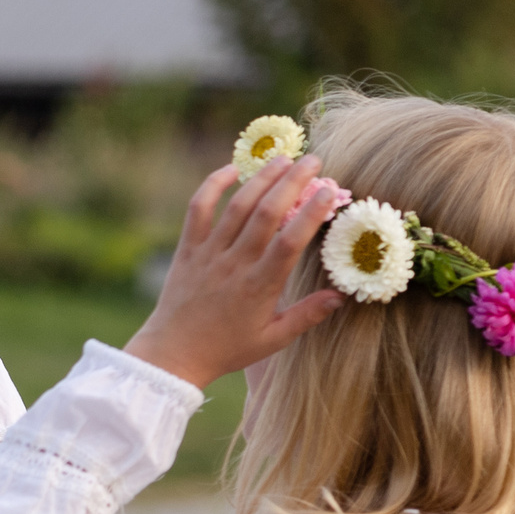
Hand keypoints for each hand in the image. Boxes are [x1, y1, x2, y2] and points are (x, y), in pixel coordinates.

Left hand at [123, 156, 346, 388]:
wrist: (174, 354)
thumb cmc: (227, 349)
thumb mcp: (272, 339)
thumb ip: (308, 315)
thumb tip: (341, 296)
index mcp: (259, 287)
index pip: (290, 242)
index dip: (311, 213)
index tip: (330, 191)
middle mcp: (235, 264)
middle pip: (267, 213)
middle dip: (292, 182)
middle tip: (314, 161)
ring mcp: (209, 253)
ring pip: (237, 206)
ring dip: (262, 177)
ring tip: (284, 159)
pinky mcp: (188, 248)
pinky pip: (199, 208)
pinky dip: (214, 184)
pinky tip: (233, 169)